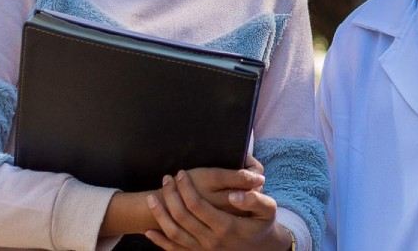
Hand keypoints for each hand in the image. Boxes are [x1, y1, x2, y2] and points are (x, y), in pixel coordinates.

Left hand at [144, 169, 291, 250]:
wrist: (262, 249)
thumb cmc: (263, 225)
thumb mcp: (268, 210)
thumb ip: (254, 200)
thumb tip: (234, 194)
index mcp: (226, 226)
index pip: (197, 205)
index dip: (186, 188)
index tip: (181, 174)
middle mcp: (211, 240)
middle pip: (182, 217)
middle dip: (170, 196)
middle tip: (166, 179)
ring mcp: (203, 249)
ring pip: (174, 233)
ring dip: (160, 216)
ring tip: (152, 198)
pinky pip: (174, 250)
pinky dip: (159, 242)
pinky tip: (149, 231)